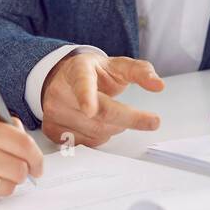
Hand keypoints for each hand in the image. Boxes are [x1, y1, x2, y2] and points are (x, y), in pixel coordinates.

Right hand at [41, 51, 163, 148]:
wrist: (62, 79)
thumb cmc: (93, 73)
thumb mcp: (117, 65)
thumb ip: (140, 71)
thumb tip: (158, 85)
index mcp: (78, 70)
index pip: (82, 83)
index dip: (85, 96)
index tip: (89, 109)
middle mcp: (61, 91)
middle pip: (99, 115)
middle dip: (128, 119)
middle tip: (150, 120)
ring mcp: (54, 112)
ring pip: (95, 133)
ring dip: (114, 129)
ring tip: (112, 115)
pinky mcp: (51, 130)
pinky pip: (86, 144)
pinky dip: (99, 137)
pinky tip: (97, 124)